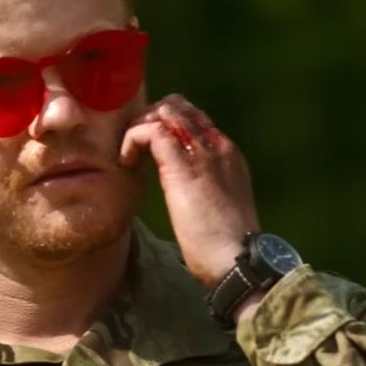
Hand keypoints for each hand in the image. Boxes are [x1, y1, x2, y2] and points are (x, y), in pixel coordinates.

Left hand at [119, 94, 260, 290]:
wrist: (238, 259)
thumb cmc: (226, 248)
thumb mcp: (218, 208)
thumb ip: (204, 191)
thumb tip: (186, 196)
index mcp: (228, 155)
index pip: (194, 119)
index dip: (165, 127)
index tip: (148, 151)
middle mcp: (217, 146)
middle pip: (179, 107)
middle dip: (150, 120)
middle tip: (136, 150)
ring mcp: (202, 152)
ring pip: (165, 111)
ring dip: (140, 128)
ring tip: (129, 155)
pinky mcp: (183, 165)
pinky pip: (151, 131)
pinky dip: (133, 140)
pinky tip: (127, 163)